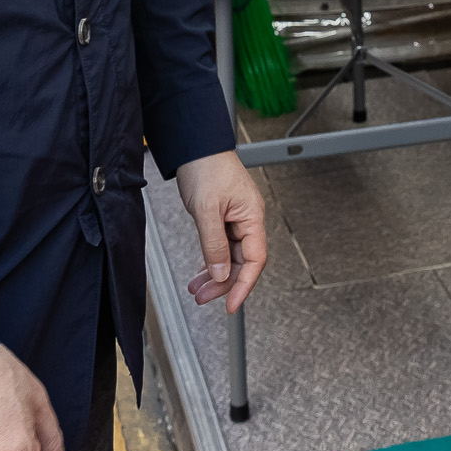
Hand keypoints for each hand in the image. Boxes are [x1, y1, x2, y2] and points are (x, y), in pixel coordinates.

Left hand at [175, 151, 266, 312]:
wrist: (195, 147)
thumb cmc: (207, 167)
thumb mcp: (206, 209)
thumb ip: (214, 244)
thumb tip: (221, 273)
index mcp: (253, 216)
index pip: (255, 260)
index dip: (244, 284)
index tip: (231, 303)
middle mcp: (248, 220)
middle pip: (241, 262)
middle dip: (223, 283)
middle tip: (202, 297)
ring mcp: (235, 220)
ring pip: (229, 257)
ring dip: (214, 275)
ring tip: (196, 289)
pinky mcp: (222, 219)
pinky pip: (221, 248)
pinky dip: (210, 261)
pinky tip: (200, 273)